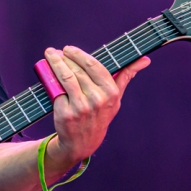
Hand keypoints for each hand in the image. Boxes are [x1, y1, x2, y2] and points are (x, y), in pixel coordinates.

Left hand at [43, 46, 150, 167]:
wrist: (83, 142)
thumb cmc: (100, 115)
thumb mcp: (116, 98)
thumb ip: (127, 76)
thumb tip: (145, 60)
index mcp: (111, 92)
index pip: (94, 65)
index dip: (79, 55)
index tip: (69, 49)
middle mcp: (97, 99)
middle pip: (78, 70)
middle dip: (64, 57)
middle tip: (55, 51)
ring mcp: (81, 107)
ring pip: (66, 77)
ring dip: (55, 63)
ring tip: (49, 56)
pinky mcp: (66, 113)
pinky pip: (56, 91)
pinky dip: (49, 79)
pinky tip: (46, 72)